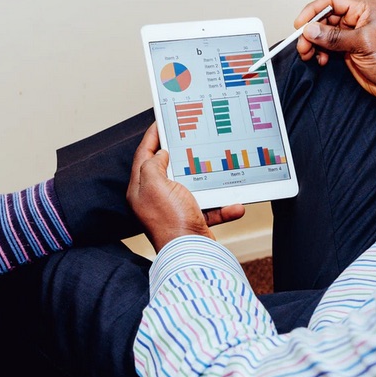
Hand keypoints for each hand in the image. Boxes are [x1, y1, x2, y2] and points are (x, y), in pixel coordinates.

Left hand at [126, 124, 244, 251]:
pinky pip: (210, 207)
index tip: (161, 121)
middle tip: (190, 136)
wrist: (190, 255)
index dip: (152, 136)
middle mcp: (155, 199)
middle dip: (180, 153)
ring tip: (217, 167)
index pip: (143, 155)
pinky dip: (223, 206)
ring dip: (208, 181)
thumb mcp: (155, 184)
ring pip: (192, 186)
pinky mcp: (192, 220)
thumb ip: (153, 165)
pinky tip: (235, 204)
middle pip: (167, 168)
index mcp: (141, 189)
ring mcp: (174, 209)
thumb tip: (161, 155)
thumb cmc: (170, 220)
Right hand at [295, 0, 375, 103]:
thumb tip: (310, 30)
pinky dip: (321, 52)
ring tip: (308, 54)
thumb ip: (334, 37)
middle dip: (312, 31)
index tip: (300, 24)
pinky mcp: (351, 50)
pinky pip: (329, 47)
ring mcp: (354, 35)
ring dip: (314, 43)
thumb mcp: (363, 43)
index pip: (333, 1)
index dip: (314, 11)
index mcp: (367, 8)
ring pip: (325, 34)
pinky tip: (321, 60)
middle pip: (326, 18)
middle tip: (302, 44)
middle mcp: (359, 19)